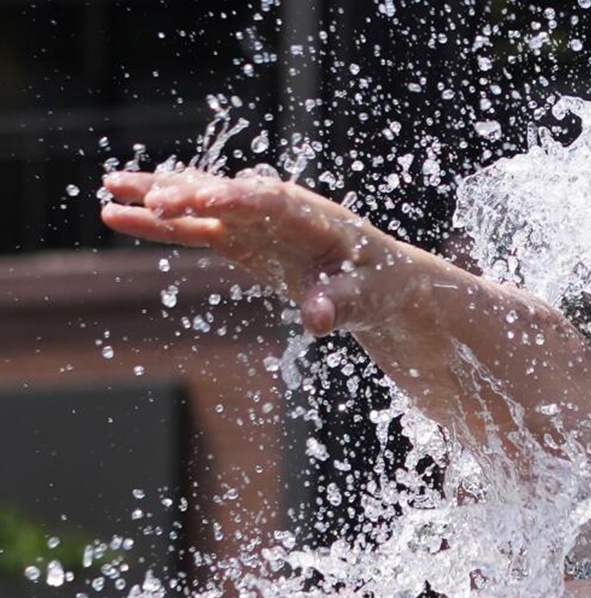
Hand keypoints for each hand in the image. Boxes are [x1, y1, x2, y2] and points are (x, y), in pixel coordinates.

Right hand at [101, 170, 432, 335]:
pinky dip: (160, 223)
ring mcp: (257, 222)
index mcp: (316, 219)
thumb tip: (315, 320)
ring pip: (202, 203)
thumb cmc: (381, 286)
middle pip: (229, 196)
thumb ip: (341, 305)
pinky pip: (195, 228)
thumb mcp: (368, 299)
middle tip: (150, 196)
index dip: (241, 200)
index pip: (274, 204)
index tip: (207, 198)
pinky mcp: (243, 239)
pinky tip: (117, 215)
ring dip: (159, 196)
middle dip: (192, 194)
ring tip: (110, 187)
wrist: (383, 282)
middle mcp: (281, 211)